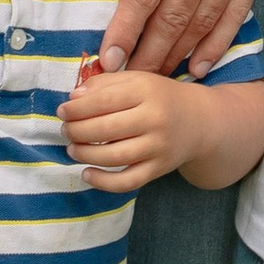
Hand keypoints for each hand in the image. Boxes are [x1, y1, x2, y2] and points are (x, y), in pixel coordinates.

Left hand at [60, 67, 202, 192]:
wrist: (200, 121)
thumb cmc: (160, 97)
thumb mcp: (137, 80)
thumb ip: (105, 84)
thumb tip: (73, 98)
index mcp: (146, 91)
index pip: (104, 100)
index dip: (77, 108)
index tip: (62, 111)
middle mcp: (155, 119)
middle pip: (106, 129)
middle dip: (77, 131)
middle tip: (65, 130)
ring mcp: (158, 147)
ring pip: (114, 157)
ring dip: (85, 155)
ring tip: (72, 149)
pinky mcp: (159, 169)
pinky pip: (128, 182)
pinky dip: (103, 182)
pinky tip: (87, 174)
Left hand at [85, 0, 263, 76]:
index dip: (125, 30)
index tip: (107, 59)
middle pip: (175, 15)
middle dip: (149, 53)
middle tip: (127, 81)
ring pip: (207, 18)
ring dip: (180, 53)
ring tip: (158, 79)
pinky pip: (239, 9)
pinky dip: (220, 39)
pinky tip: (203, 62)